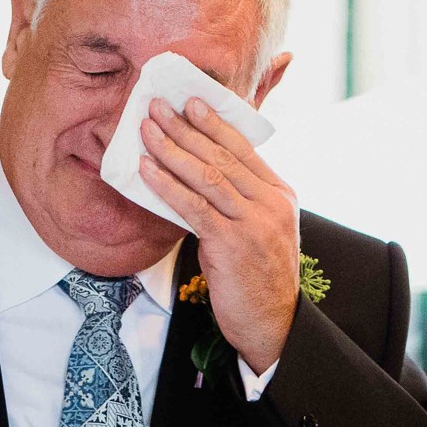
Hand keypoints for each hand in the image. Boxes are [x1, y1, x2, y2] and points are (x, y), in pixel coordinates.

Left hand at [139, 96, 299, 372]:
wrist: (273, 325)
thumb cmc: (258, 279)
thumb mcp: (257, 232)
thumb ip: (236, 203)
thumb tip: (194, 178)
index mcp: (280, 195)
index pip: (244, 149)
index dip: (215, 123)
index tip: (191, 101)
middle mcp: (270, 204)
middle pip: (222, 156)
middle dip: (186, 128)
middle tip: (157, 105)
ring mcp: (253, 223)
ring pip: (207, 176)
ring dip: (171, 149)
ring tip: (146, 129)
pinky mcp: (232, 244)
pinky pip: (193, 207)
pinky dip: (167, 185)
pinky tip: (146, 170)